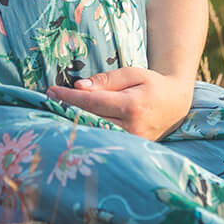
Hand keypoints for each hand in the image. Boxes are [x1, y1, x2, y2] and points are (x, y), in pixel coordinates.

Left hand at [45, 67, 192, 139]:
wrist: (175, 104)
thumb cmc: (152, 84)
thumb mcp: (132, 74)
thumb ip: (106, 80)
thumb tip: (79, 87)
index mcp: (132, 106)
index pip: (91, 103)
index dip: (68, 97)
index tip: (50, 91)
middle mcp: (132, 128)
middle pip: (89, 120)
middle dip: (67, 110)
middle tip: (48, 101)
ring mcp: (132, 142)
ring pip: (95, 133)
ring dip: (75, 123)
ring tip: (57, 111)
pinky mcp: (132, 149)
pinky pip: (104, 139)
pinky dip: (88, 132)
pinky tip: (75, 124)